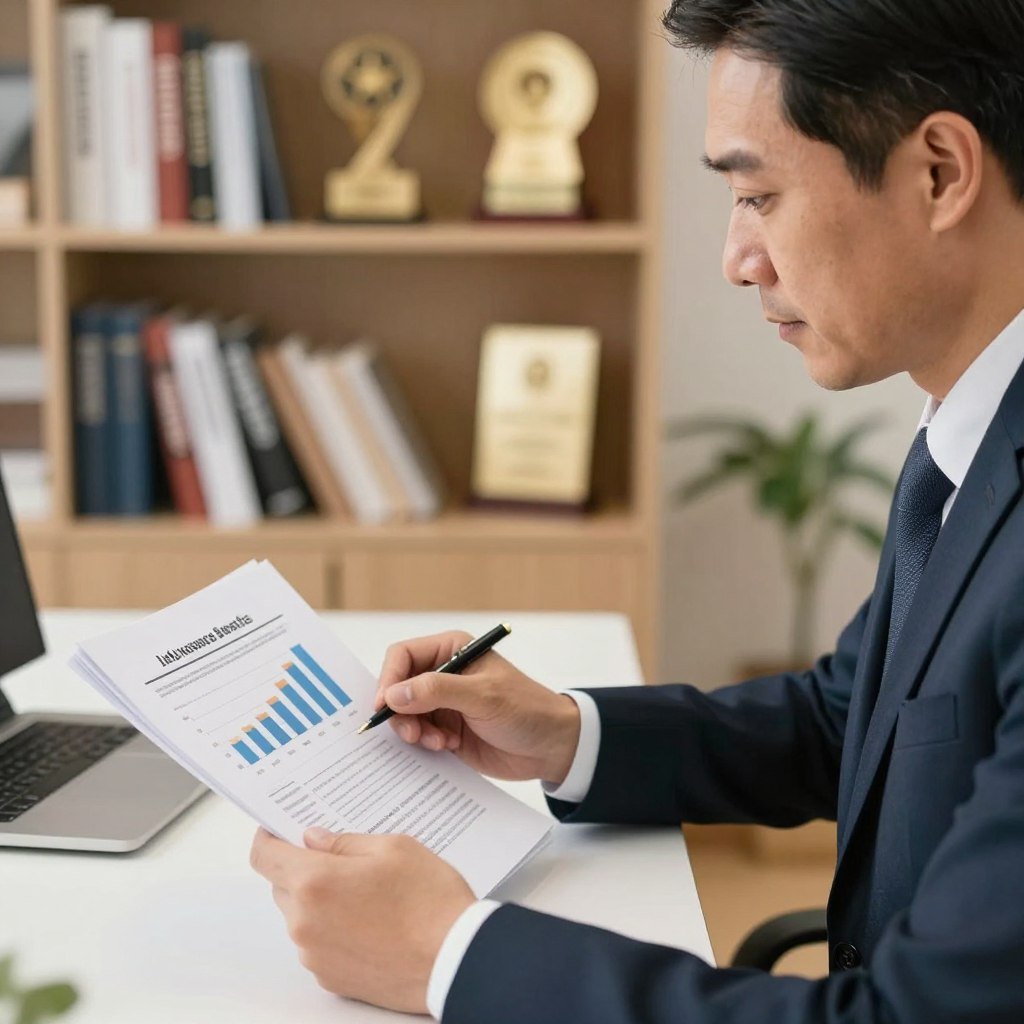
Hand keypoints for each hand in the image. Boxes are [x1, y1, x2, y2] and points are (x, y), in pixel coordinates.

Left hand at [250, 826, 474, 1012]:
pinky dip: (333, 929)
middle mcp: (304, 923)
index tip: (279, 829)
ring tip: (367, 894)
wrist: (456, 960)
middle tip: (342, 859)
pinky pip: (318, 944)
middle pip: (282, 886)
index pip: (264, 856)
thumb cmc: (430, 901)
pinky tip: (371, 922)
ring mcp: (315, 956)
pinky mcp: (330, 979)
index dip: (268, 837)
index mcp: (315, 882)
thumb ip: (344, 842)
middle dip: (303, 868)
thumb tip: (313, 840)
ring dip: (320, 901)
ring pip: (301, 916)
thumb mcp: (393, 848)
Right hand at [374, 631, 581, 784]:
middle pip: (398, 687)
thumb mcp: (483, 696)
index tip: (384, 706)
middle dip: (399, 711)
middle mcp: (443, 674)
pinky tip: (446, 746)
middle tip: (411, 734)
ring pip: (404, 714)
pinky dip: (424, 743)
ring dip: (413, 730)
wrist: (552, 747)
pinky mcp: (445, 730)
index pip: (403, 656)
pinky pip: (417, 736)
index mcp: (452, 650)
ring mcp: (443, 704)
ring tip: (437, 742)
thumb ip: (437, 691)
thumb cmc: (526, 709)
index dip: (389, 679)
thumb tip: (393, 694)